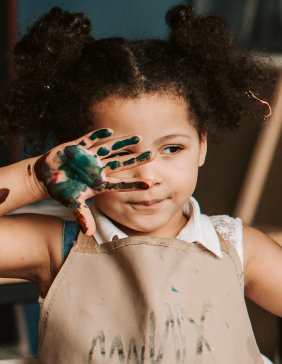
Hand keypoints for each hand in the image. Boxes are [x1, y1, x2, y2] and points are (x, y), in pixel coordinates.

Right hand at [34, 129, 154, 234]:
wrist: (46, 177)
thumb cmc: (62, 190)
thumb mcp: (72, 203)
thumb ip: (82, 216)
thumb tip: (89, 234)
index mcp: (98, 183)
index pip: (120, 184)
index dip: (134, 184)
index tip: (151, 184)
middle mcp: (97, 169)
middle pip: (121, 164)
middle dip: (136, 160)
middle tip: (154, 155)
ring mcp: (89, 157)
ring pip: (109, 149)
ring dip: (123, 143)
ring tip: (140, 138)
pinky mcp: (76, 148)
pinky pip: (88, 140)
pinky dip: (97, 135)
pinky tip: (109, 130)